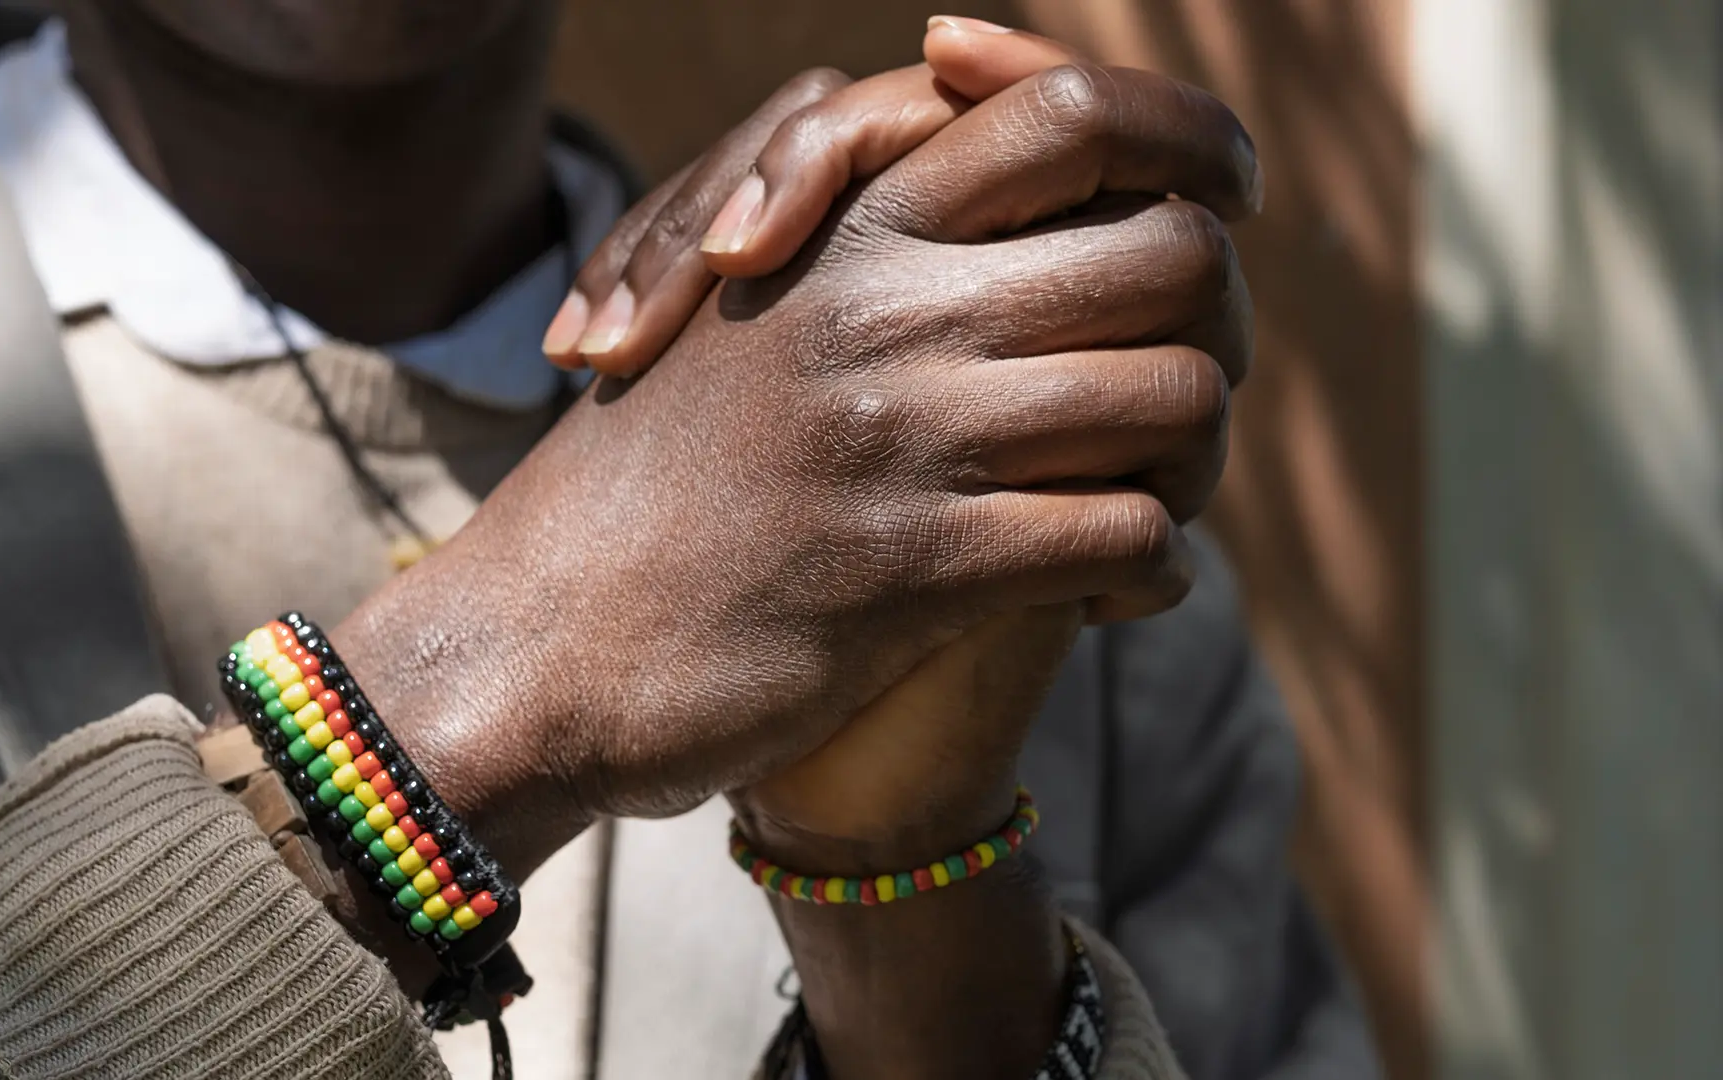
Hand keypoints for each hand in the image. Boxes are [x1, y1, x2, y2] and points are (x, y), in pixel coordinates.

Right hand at [336, 50, 1257, 886]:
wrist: (534, 643)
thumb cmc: (643, 483)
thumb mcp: (733, 315)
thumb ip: (859, 243)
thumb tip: (986, 179)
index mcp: (841, 225)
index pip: (1074, 112)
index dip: (1190, 137)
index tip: (1229, 187)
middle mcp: (884, 305)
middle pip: (1171, 251)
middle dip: (1212, 325)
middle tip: (1178, 385)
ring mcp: (904, 433)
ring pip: (1177, 396)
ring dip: (1195, 462)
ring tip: (1147, 498)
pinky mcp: (918, 568)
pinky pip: (1132, 536)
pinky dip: (1151, 569)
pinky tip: (1104, 591)